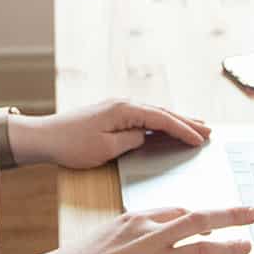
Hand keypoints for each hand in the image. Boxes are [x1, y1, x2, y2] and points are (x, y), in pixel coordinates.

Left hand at [18, 99, 211, 168]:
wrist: (44, 137)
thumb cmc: (72, 144)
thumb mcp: (105, 149)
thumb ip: (131, 141)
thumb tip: (147, 137)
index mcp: (124, 110)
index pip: (162, 119)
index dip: (183, 130)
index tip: (201, 139)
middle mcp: (123, 104)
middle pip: (162, 112)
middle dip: (186, 122)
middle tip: (209, 130)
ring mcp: (118, 107)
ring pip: (154, 113)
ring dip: (175, 120)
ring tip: (196, 126)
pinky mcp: (112, 114)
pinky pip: (144, 116)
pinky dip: (160, 122)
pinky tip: (166, 126)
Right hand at [46, 205, 253, 253]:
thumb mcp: (106, 234)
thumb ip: (131, 231)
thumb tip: (145, 233)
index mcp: (137, 219)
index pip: (177, 212)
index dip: (199, 216)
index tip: (212, 219)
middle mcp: (149, 235)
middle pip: (198, 220)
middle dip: (229, 215)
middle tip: (251, 213)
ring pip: (202, 249)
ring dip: (229, 247)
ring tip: (247, 247)